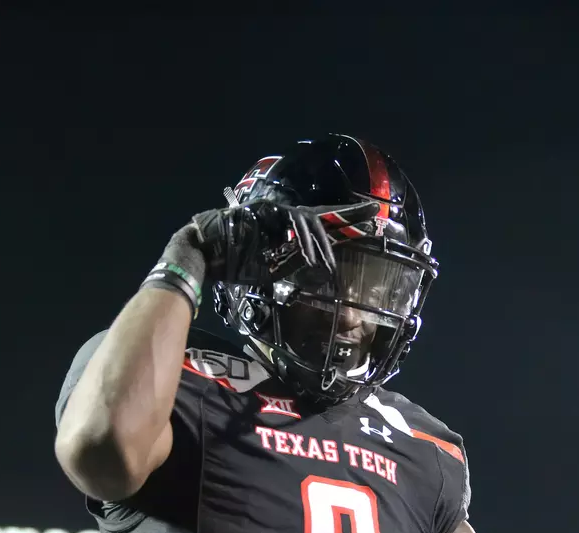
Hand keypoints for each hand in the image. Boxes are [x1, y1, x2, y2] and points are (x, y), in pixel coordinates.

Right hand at [192, 200, 379, 284]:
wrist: (203, 255)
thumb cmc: (233, 264)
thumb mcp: (270, 269)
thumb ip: (291, 267)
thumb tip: (315, 275)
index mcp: (286, 228)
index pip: (320, 220)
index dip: (346, 217)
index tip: (371, 216)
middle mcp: (282, 215)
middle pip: (322, 214)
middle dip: (350, 215)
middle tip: (375, 217)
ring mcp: (274, 210)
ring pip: (309, 221)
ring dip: (321, 245)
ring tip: (329, 264)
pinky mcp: (265, 210)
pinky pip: (292, 224)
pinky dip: (303, 242)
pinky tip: (310, 258)